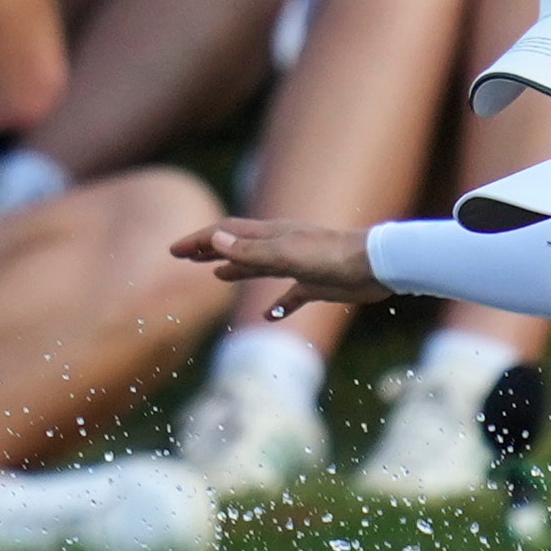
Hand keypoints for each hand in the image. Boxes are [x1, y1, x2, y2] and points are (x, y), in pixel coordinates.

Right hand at [169, 218, 388, 316]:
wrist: (376, 266)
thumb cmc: (333, 256)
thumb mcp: (285, 254)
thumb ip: (250, 249)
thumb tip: (214, 238)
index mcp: (270, 235)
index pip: (225, 233)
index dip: (198, 240)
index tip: (174, 250)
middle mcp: (281, 246)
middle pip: (238, 246)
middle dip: (210, 250)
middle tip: (185, 257)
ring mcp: (299, 265)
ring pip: (260, 266)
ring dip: (237, 269)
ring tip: (217, 276)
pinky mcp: (317, 285)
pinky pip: (291, 295)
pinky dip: (277, 304)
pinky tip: (269, 316)